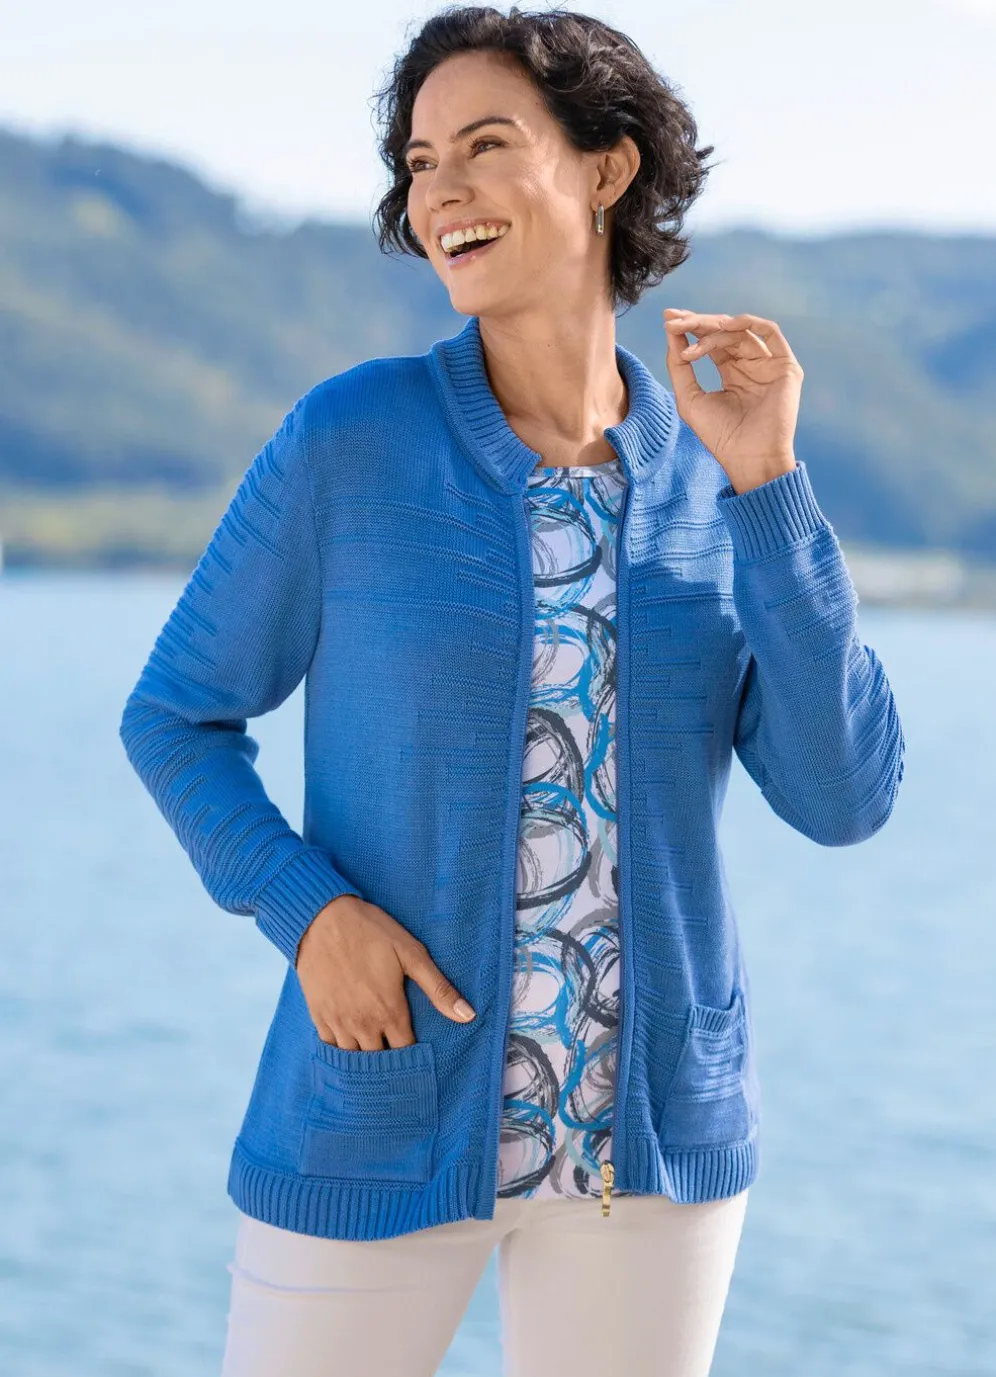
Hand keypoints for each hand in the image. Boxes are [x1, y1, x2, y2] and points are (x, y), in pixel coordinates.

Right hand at [295, 895, 475, 1049]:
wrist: (322, 918)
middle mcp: (363, 1023)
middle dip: (390, 1061)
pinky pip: (329, 1047)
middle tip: (397, 1055)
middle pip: (379, 1061)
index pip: (406, 1052)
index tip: (419, 1052)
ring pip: (353, 1058)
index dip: (414, 1055)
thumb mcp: (411, 953)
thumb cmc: (372, 932)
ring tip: (375, 1051)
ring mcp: (337, 1021)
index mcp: (389, 1011)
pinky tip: (349, 1043)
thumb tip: (468, 1016)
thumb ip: (439, 989)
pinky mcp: (318, 1014)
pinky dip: (340, 1050)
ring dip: (365, 1057)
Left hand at [663, 308, 801, 494]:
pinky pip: (771, 332)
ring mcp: (768, 364)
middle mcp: (751, 365)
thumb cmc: (720, 436)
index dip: (690, 328)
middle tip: (674, 321)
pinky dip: (749, 323)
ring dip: (713, 328)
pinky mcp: (785, 366)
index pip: (710, 342)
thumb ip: (680, 366)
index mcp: (731, 373)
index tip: (668, 321)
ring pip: (740, 331)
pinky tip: (725, 325)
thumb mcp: (690, 398)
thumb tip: (671, 332)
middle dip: (697, 323)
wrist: (748, 458)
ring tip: (690, 330)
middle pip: (723, 333)